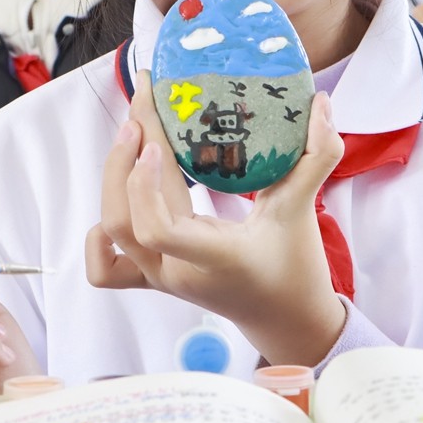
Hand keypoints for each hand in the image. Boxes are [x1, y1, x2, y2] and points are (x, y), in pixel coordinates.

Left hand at [85, 71, 346, 366]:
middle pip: (125, 219)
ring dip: (113, 179)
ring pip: (112, 232)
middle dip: (123, 158)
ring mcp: (159, 277)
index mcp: (214, 257)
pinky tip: (121, 196)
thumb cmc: (295, 268)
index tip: (155, 142)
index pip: (159, 229)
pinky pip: (105, 267)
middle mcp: (176, 271)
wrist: (285, 319)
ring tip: (133, 133)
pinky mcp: (152, 277)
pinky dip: (100, 233)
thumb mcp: (303, 211)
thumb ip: (317, 157)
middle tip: (143, 106)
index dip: (146, 184)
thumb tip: (323, 104)